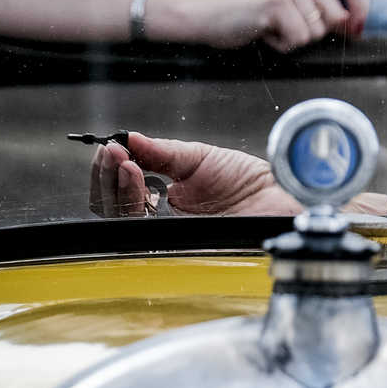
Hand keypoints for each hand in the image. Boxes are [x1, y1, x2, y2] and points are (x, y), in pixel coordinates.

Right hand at [89, 131, 300, 217]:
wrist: (278, 197)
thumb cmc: (247, 181)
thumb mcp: (199, 158)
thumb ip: (162, 152)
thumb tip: (129, 138)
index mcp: (163, 200)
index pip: (120, 191)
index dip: (110, 170)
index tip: (111, 148)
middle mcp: (160, 222)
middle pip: (113, 208)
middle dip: (108, 176)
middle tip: (115, 153)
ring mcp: (168, 237)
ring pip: (123, 223)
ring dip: (119, 187)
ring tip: (127, 163)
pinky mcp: (179, 250)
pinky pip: (145, 237)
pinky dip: (137, 206)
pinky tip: (142, 184)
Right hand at [151, 0, 369, 51]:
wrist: (203, 9)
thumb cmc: (247, 7)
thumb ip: (321, 1)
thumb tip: (356, 24)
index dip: (362, 6)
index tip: (357, 28)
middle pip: (337, 16)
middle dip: (314, 30)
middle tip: (283, 22)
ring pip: (317, 32)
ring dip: (294, 37)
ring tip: (269, 23)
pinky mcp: (276, 1)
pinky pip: (298, 39)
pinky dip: (281, 44)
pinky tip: (262, 30)